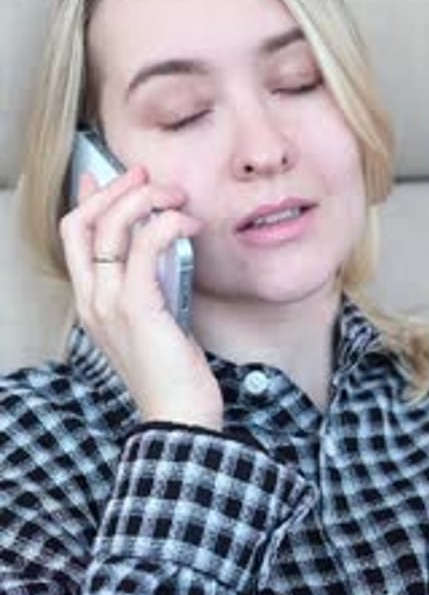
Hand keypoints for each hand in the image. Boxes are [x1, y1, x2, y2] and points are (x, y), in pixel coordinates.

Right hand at [60, 165, 222, 430]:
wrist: (178, 419)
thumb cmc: (172, 373)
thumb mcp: (154, 321)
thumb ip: (149, 285)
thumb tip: (159, 244)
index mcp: (92, 303)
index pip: (74, 238)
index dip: (89, 200)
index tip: (108, 175)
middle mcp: (92, 301)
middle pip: (82, 224)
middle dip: (114, 189)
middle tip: (147, 176)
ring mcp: (110, 305)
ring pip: (111, 228)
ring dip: (145, 199)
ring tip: (176, 196)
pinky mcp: (138, 307)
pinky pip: (145, 247)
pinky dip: (167, 224)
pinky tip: (188, 224)